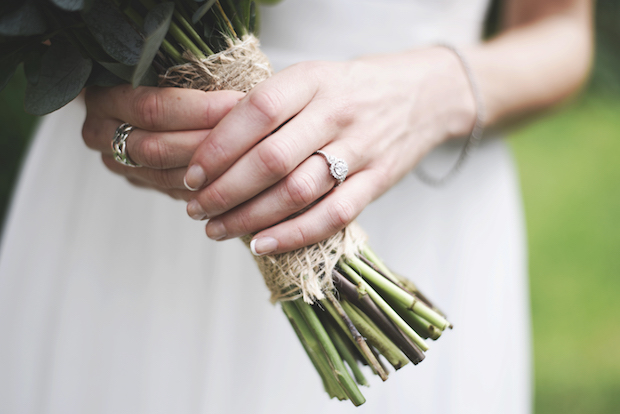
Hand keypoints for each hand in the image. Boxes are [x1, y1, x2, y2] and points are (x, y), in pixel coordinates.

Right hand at [82, 84, 243, 200]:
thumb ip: (188, 76)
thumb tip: (241, 90)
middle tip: (249, 137)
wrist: (132, 96)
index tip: (240, 103)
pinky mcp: (138, 182)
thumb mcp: (163, 63)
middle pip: (158, 148)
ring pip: (167, 176)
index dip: (200, 109)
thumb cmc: (157, 72)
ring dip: (211, 170)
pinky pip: (175, 191)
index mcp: (104, 97)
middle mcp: (102, 134)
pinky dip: (206, 187)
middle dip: (208, 144)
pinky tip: (234, 179)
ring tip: (248, 158)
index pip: (153, 108)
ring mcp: (117, 163)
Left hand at [183, 47, 475, 253]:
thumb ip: (272, 107)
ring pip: (298, 192)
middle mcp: (336, 112)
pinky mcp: (377, 180)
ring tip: (217, 229)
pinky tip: (262, 245)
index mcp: (312, 79)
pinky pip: (333, 215)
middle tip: (196, 208)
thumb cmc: (353, 89)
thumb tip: (213, 148)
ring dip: (251, 217)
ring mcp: (361, 148)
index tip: (192, 173)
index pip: (257, 111)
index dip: (219, 146)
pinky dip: (294, 234)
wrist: (424, 95)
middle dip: (225, 190)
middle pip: (272, 159)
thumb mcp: (313, 78)